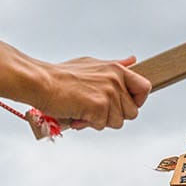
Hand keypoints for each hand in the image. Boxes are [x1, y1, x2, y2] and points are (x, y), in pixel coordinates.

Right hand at [0, 30, 149, 131]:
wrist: (41, 82)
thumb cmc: (61, 76)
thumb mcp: (92, 65)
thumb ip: (114, 66)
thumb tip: (133, 60)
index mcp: (117, 69)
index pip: (145, 88)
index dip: (137, 101)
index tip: (123, 105)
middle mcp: (116, 79)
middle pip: (131, 112)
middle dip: (113, 116)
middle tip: (94, 109)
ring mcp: (108, 93)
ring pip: (117, 122)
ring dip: (100, 121)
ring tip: (83, 110)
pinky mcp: (99, 107)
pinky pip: (102, 126)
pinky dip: (88, 124)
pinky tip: (77, 114)